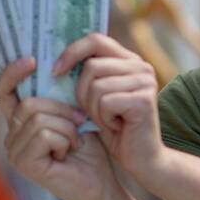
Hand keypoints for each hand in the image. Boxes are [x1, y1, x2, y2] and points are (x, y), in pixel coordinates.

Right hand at [0, 56, 117, 199]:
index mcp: (20, 122)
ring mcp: (15, 152)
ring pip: (38, 118)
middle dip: (61, 109)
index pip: (3, 91)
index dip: (12, 73)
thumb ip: (57, 94)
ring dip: (67, 127)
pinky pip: (44, 134)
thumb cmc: (89, 150)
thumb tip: (54, 61)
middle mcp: (12, 137)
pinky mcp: (24, 164)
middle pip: (28, 103)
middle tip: (80, 123)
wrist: (100, 183)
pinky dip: (65, 139)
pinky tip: (70, 152)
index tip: (32, 59)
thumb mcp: (73, 114)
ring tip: (76, 142)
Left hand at [53, 32, 167, 183]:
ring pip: (96, 85)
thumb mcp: (97, 97)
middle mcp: (141, 67)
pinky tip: (115, 127)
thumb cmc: (116, 128)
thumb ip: (86, 75)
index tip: (56, 71)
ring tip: (107, 120)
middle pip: (91, 65)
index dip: (72, 52)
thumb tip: (54, 60)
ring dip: (93, 109)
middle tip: (92, 112)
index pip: (96, 40)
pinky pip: (105, 102)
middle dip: (82, 93)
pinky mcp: (143, 99)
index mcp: (130, 61)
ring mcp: (145, 82)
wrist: (142, 159)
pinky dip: (103, 118)